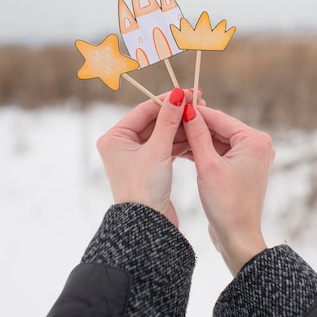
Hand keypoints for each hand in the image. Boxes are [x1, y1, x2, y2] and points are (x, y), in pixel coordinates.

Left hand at [97, 89, 194, 227]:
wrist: (147, 225)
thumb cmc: (145, 188)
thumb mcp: (158, 150)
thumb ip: (168, 120)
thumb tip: (176, 94)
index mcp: (115, 137)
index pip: (144, 110)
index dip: (168, 100)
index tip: (188, 92)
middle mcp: (122, 145)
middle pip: (154, 121)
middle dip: (176, 113)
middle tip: (199, 102)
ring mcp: (136, 157)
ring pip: (162, 134)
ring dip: (180, 127)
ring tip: (201, 117)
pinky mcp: (149, 168)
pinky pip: (166, 147)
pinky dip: (179, 142)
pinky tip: (196, 135)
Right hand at [183, 105, 274, 274]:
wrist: (237, 238)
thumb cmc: (226, 204)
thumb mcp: (207, 166)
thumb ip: (197, 135)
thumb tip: (188, 109)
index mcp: (255, 140)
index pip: (219, 118)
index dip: (194, 112)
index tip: (173, 104)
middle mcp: (257, 145)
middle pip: (219, 127)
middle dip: (194, 125)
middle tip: (168, 118)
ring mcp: (250, 157)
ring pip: (217, 140)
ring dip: (196, 139)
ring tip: (170, 134)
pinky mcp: (241, 168)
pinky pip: (219, 152)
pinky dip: (202, 151)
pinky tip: (180, 149)